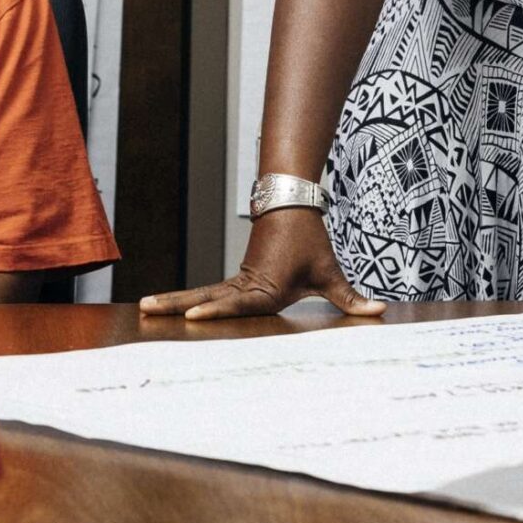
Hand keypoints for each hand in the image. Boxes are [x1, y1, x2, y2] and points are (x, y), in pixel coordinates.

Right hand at [138, 207, 386, 320]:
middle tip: (147, 312)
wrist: (292, 207)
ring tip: (144, 308)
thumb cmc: (311, 242)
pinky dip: (184, 299)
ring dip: (173, 301)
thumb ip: (350, 298)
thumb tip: (379, 311)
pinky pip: (206, 292)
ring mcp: (236, 281)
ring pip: (200, 293)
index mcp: (266, 288)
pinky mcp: (234, 280)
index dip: (216, 311)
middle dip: (178, 307)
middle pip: (207, 298)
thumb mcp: (330, 271)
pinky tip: (164, 308)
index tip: (193, 315)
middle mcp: (246, 285)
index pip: (238, 303)